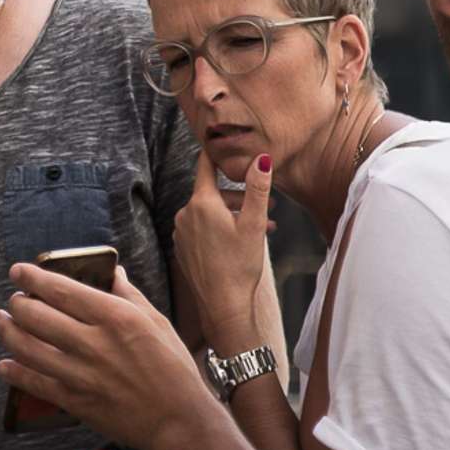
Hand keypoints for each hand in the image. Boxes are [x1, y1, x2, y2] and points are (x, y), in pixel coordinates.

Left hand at [0, 265, 212, 449]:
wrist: (178, 421)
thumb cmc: (173, 369)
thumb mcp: (157, 322)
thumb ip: (128, 295)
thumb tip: (113, 272)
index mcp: (115, 317)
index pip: (61, 290)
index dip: (32, 278)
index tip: (17, 271)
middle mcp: (94, 343)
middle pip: (36, 316)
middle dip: (16, 304)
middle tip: (13, 301)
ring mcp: (81, 374)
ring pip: (27, 348)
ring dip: (6, 332)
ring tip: (0, 322)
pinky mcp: (74, 401)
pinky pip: (34, 383)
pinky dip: (13, 372)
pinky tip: (4, 364)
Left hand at [173, 151, 274, 334]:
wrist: (223, 305)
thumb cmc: (240, 265)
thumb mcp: (254, 223)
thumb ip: (257, 188)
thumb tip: (260, 158)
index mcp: (201, 203)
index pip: (205, 166)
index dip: (216, 154)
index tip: (222, 144)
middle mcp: (184, 214)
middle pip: (212, 193)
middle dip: (240, 197)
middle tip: (269, 208)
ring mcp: (181, 233)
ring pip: (208, 213)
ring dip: (233, 215)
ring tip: (261, 229)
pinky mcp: (183, 249)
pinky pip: (201, 230)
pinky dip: (219, 230)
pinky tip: (239, 242)